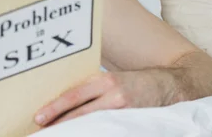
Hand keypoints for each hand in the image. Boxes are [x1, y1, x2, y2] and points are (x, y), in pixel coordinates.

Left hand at [33, 70, 170, 127]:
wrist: (173, 85)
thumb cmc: (136, 82)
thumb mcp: (112, 80)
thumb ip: (92, 90)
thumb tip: (66, 102)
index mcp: (104, 81)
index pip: (73, 96)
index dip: (54, 108)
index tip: (38, 117)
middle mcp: (114, 95)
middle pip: (80, 114)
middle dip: (60, 124)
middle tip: (42, 131)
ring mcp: (126, 111)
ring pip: (93, 125)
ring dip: (74, 131)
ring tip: (59, 135)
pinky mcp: (135, 123)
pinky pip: (110, 131)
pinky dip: (95, 134)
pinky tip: (85, 135)